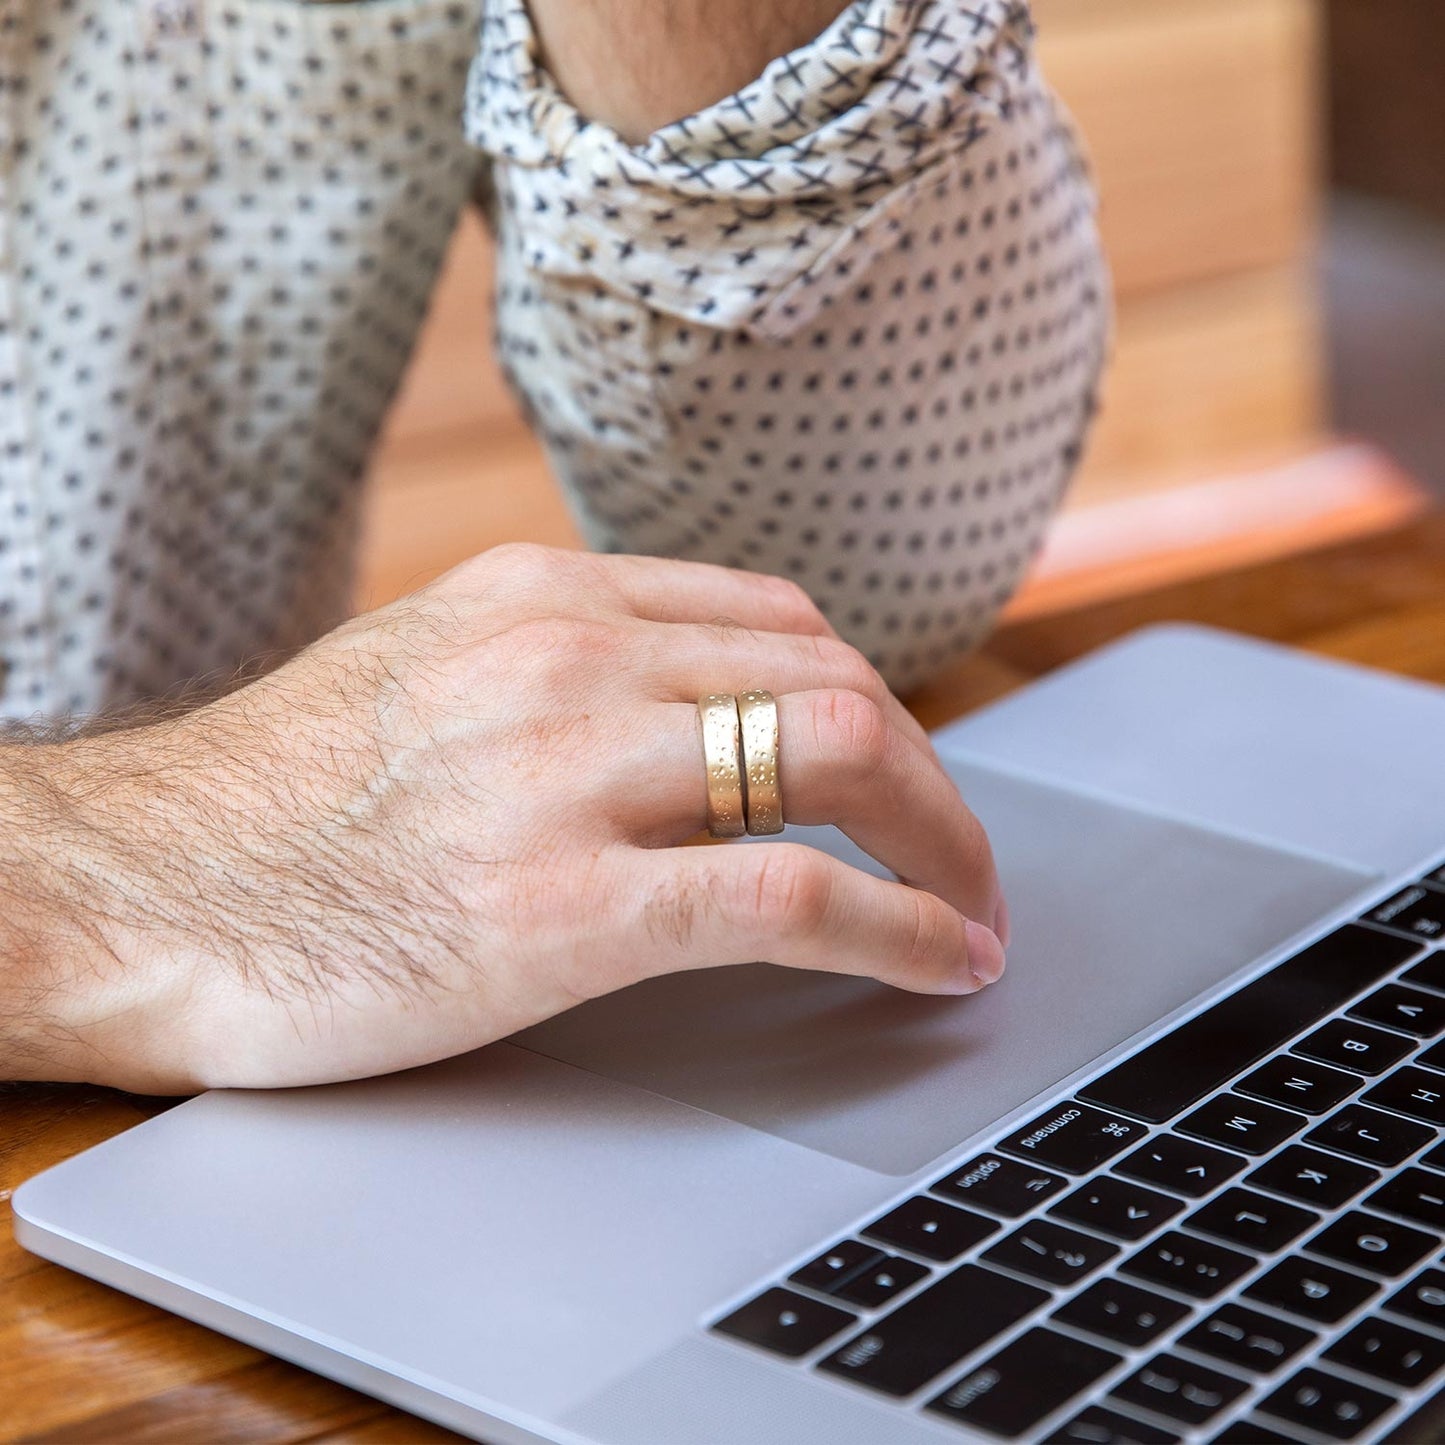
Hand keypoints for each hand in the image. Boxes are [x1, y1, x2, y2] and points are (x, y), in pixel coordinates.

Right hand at [6, 546, 1003, 1091]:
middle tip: (956, 851)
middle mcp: (571, 657)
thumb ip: (553, 674)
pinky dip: (896, 927)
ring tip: (967, 908)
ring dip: (939, 839)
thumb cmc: (269, 801)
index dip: (868, 698)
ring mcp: (572, 772)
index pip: (775, 622)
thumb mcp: (424, 671)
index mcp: (542, 597)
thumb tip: (680, 718)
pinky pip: (790, 899)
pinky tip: (940, 962)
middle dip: (928, 773)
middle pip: (832, 680)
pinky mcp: (564, 903)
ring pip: (836, 758)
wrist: (134, 889)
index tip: (896, 766)